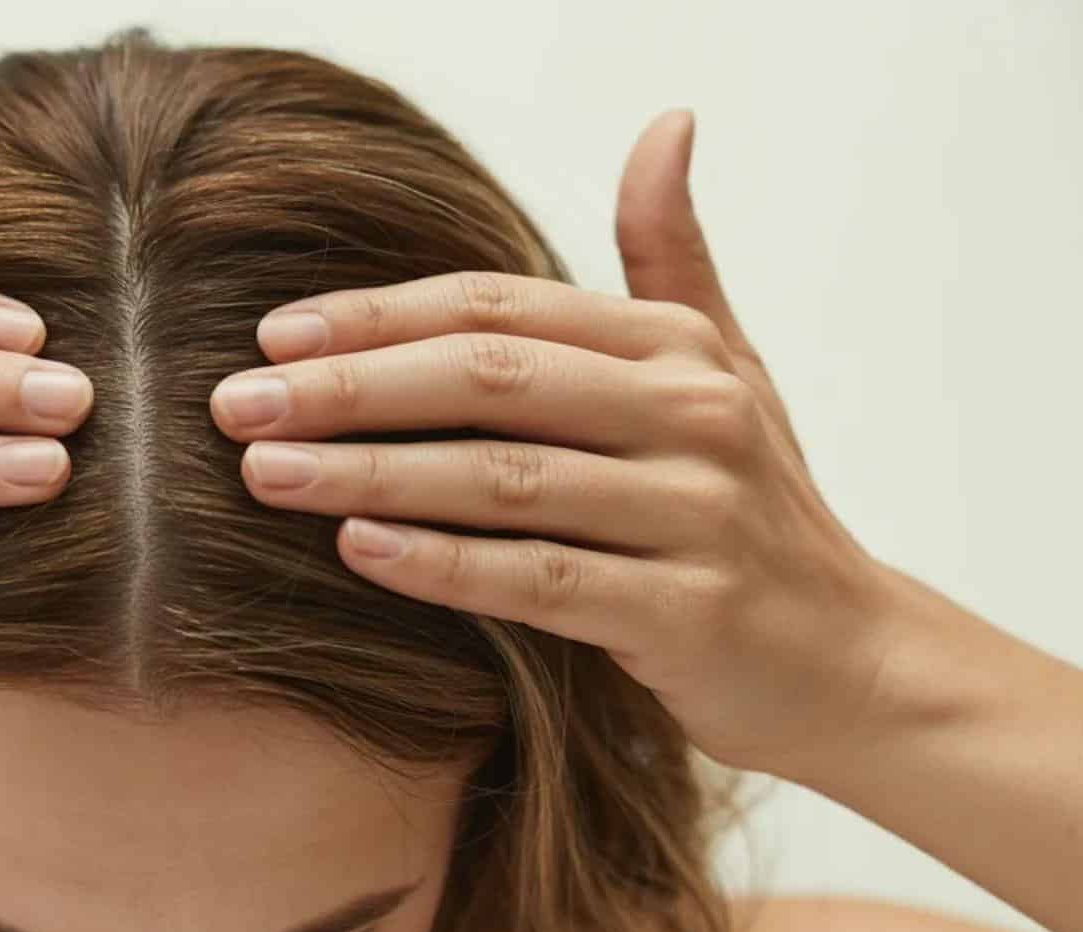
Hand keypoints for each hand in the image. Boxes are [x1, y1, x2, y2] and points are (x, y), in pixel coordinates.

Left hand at [207, 109, 908, 775]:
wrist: (848, 659)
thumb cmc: (751, 506)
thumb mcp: (723, 367)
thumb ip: (670, 254)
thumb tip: (667, 122)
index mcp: (675, 347)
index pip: (499, 307)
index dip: (379, 315)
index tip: (273, 335)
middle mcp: (691, 414)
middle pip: (488, 378)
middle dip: (350, 387)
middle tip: (234, 404)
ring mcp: (695, 513)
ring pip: (503, 480)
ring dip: (371, 472)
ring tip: (263, 474)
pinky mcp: (688, 613)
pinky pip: (542, 583)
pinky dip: (444, 565)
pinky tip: (356, 550)